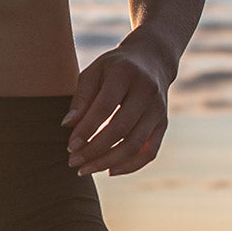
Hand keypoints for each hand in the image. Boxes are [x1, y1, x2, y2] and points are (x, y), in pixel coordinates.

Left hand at [64, 44, 172, 176]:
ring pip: (135, 145)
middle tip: (74, 162)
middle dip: (94, 150)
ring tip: (86, 169)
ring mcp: (158, 109)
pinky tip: (109, 171)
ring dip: (108, 162)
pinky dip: (130, 166)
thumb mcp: (93, 72)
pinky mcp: (163, 123)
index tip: (70, 146)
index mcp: (125, 74)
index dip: (87, 130)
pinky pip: (149, 152)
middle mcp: (146, 91)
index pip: (104, 107)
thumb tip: (67, 126)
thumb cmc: (114, 68)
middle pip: (121, 129)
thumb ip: (81, 98)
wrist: (151, 60)